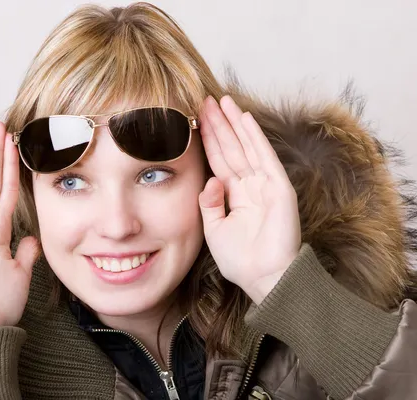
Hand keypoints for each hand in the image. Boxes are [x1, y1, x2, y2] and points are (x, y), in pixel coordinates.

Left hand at [198, 96, 300, 303]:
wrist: (263, 278)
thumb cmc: (240, 259)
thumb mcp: (214, 229)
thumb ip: (209, 203)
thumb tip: (209, 180)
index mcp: (235, 194)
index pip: (219, 160)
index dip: (208, 139)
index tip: (196, 118)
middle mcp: (250, 185)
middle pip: (231, 148)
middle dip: (219, 124)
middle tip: (205, 99)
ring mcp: (266, 184)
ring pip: (246, 146)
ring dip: (234, 123)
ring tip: (222, 101)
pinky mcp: (279, 188)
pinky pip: (264, 157)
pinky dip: (254, 138)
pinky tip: (244, 119)